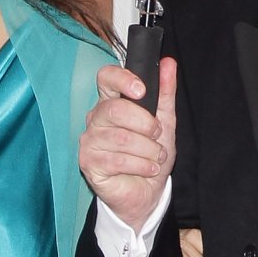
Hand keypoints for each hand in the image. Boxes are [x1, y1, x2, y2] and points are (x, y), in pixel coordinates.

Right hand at [79, 57, 176, 232]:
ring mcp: (89, 140)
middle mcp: (96, 118)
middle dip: (146, 125)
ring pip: (121, 138)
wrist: (147, 193)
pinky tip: (148, 169)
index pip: (106, 78)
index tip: (142, 91)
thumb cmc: (151, 156)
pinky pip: (117, 159)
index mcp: (112, 102)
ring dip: (148, 150)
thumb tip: (169, 64)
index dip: (123, 80)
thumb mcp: (165, 122)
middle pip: (116, 110)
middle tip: (157, 137)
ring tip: (155, 158)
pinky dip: (141, 165)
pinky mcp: (88, 162)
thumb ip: (165, 93)